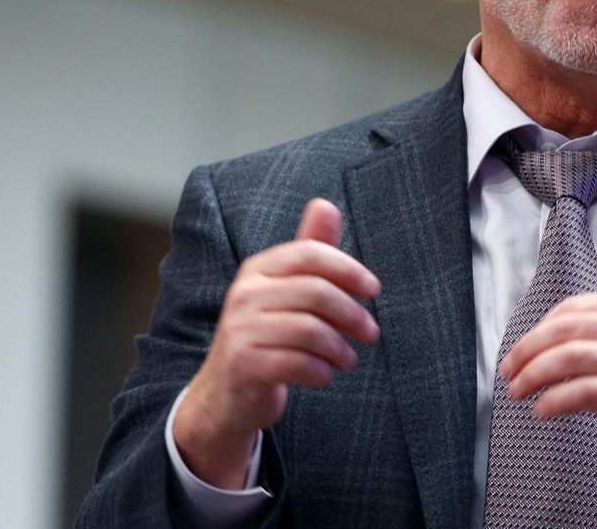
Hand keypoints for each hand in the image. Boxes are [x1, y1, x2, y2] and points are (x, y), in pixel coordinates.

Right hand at [173, 198, 380, 487]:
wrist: (224, 393)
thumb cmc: (265, 334)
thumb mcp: (284, 288)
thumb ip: (309, 250)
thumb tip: (325, 204)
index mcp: (257, 269)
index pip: (309, 253)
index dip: (348, 268)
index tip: (373, 289)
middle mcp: (244, 294)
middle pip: (316, 292)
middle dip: (352, 313)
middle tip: (370, 332)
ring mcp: (240, 330)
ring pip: (310, 330)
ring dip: (339, 348)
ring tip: (347, 358)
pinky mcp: (244, 365)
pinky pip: (298, 363)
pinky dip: (321, 371)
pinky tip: (325, 374)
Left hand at [498, 243, 596, 475]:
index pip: (575, 307)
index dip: (542, 326)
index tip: (526, 346)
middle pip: (565, 329)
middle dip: (528, 349)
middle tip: (510, 369)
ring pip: (567, 358)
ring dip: (533, 376)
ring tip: (519, 391)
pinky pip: (581, 393)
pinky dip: (554, 401)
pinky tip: (543, 409)